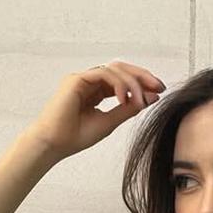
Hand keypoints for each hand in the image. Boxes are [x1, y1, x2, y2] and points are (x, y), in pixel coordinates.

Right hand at [24, 61, 165, 159]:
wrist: (54, 144)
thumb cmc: (76, 136)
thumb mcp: (110, 121)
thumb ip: (129, 108)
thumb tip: (152, 97)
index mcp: (96, 91)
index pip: (123, 79)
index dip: (141, 82)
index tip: (159, 90)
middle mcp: (89, 81)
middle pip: (120, 68)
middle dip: (141, 75)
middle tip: (158, 86)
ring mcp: (82, 78)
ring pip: (114, 69)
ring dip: (132, 83)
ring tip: (140, 100)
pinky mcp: (76, 79)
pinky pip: (103, 74)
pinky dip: (118, 84)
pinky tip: (124, 99)